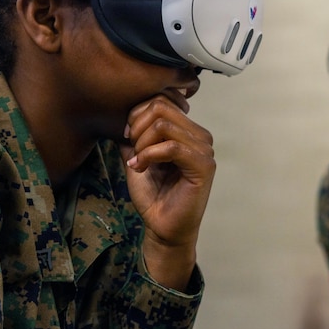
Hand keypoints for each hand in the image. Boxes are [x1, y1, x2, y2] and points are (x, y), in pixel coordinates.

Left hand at [119, 91, 215, 289]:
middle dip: (137, 127)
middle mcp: (200, 135)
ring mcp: (204, 150)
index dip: (136, 115)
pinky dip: (149, 155)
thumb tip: (123, 112)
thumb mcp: (137, 156)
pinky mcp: (204, 166)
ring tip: (138, 162)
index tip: (126, 138)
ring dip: (142, 144)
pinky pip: (171, 147)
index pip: (160, 101)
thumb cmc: (153, 195)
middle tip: (132, 150)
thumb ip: (135, 134)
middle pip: (161, 107)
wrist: (162, 226)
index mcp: (188, 130)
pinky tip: (140, 168)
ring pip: (163, 125)